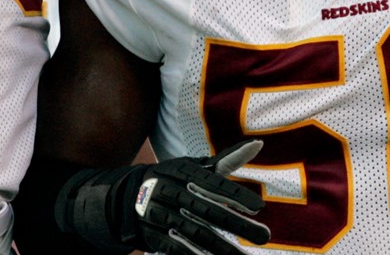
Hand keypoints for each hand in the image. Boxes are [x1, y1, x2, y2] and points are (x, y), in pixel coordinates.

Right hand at [58, 140, 270, 254]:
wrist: (125, 198)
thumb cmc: (173, 180)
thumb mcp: (195, 167)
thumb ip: (227, 160)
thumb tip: (259, 145)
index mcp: (181, 170)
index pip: (212, 182)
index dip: (234, 196)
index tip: (259, 208)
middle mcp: (168, 189)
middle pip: (206, 210)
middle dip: (236, 225)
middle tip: (264, 236)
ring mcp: (156, 213)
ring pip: (194, 233)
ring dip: (221, 248)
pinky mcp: (150, 234)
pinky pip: (174, 248)